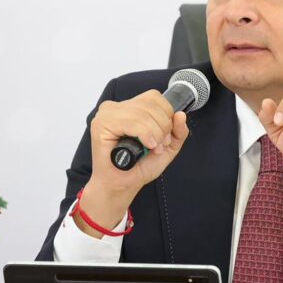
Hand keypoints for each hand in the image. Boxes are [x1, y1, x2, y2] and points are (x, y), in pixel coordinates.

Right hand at [79, 90, 189, 236]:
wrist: (123, 185)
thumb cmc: (139, 167)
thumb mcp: (168, 147)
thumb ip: (178, 131)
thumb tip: (180, 114)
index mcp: (130, 107)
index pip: (154, 97)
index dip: (166, 116)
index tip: (165, 137)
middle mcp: (117, 107)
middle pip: (151, 104)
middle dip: (163, 127)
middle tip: (159, 145)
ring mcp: (107, 114)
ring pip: (143, 113)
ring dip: (155, 134)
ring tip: (152, 148)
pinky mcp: (101, 124)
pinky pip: (132, 122)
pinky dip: (144, 135)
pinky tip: (145, 146)